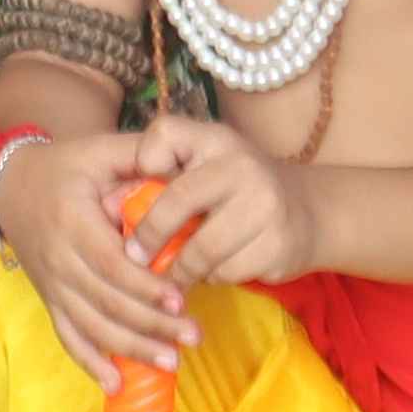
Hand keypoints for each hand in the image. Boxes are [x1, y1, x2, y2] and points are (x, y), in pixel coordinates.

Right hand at [0, 134, 197, 378]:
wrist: (12, 183)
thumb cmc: (66, 166)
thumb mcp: (100, 149)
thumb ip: (140, 154)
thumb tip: (182, 165)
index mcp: (72, 221)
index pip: (111, 264)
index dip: (145, 286)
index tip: (180, 300)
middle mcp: (58, 259)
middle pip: (106, 301)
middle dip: (151, 324)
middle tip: (193, 337)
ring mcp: (51, 284)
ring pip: (91, 325)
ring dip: (131, 348)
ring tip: (170, 363)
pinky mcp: (48, 298)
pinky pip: (67, 335)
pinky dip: (89, 362)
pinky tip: (116, 385)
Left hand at [112, 113, 320, 291]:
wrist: (307, 211)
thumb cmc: (235, 190)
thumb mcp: (203, 167)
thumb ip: (160, 177)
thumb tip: (105, 209)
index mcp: (215, 139)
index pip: (165, 134)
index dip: (144, 162)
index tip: (135, 192)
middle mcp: (242, 165)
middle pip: (177, 201)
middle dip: (149, 235)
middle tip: (135, 256)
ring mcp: (264, 204)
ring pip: (200, 249)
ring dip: (179, 268)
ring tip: (171, 272)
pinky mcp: (278, 244)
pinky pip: (225, 271)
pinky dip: (210, 277)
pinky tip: (213, 270)